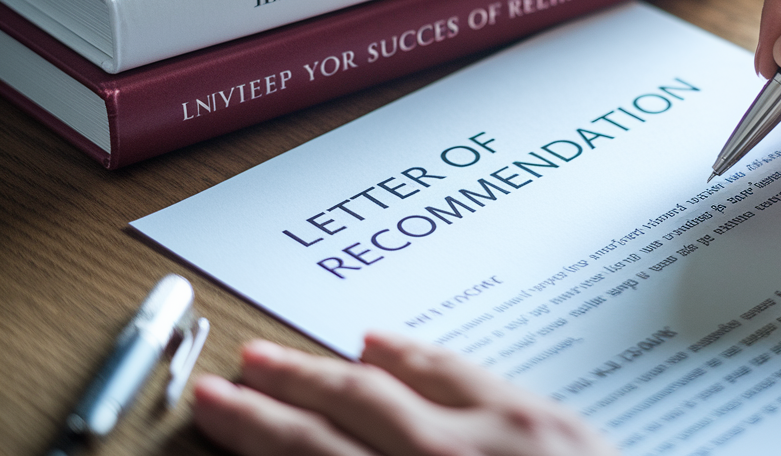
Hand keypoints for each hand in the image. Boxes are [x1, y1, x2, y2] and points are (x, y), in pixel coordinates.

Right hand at [193, 333, 617, 455]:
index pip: (309, 452)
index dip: (253, 425)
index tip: (215, 403)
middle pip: (348, 404)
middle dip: (286, 383)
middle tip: (242, 367)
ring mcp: (510, 433)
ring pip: (404, 376)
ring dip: (341, 362)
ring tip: (295, 353)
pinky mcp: (554, 419)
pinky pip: (468, 370)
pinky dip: (416, 356)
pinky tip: (386, 346)